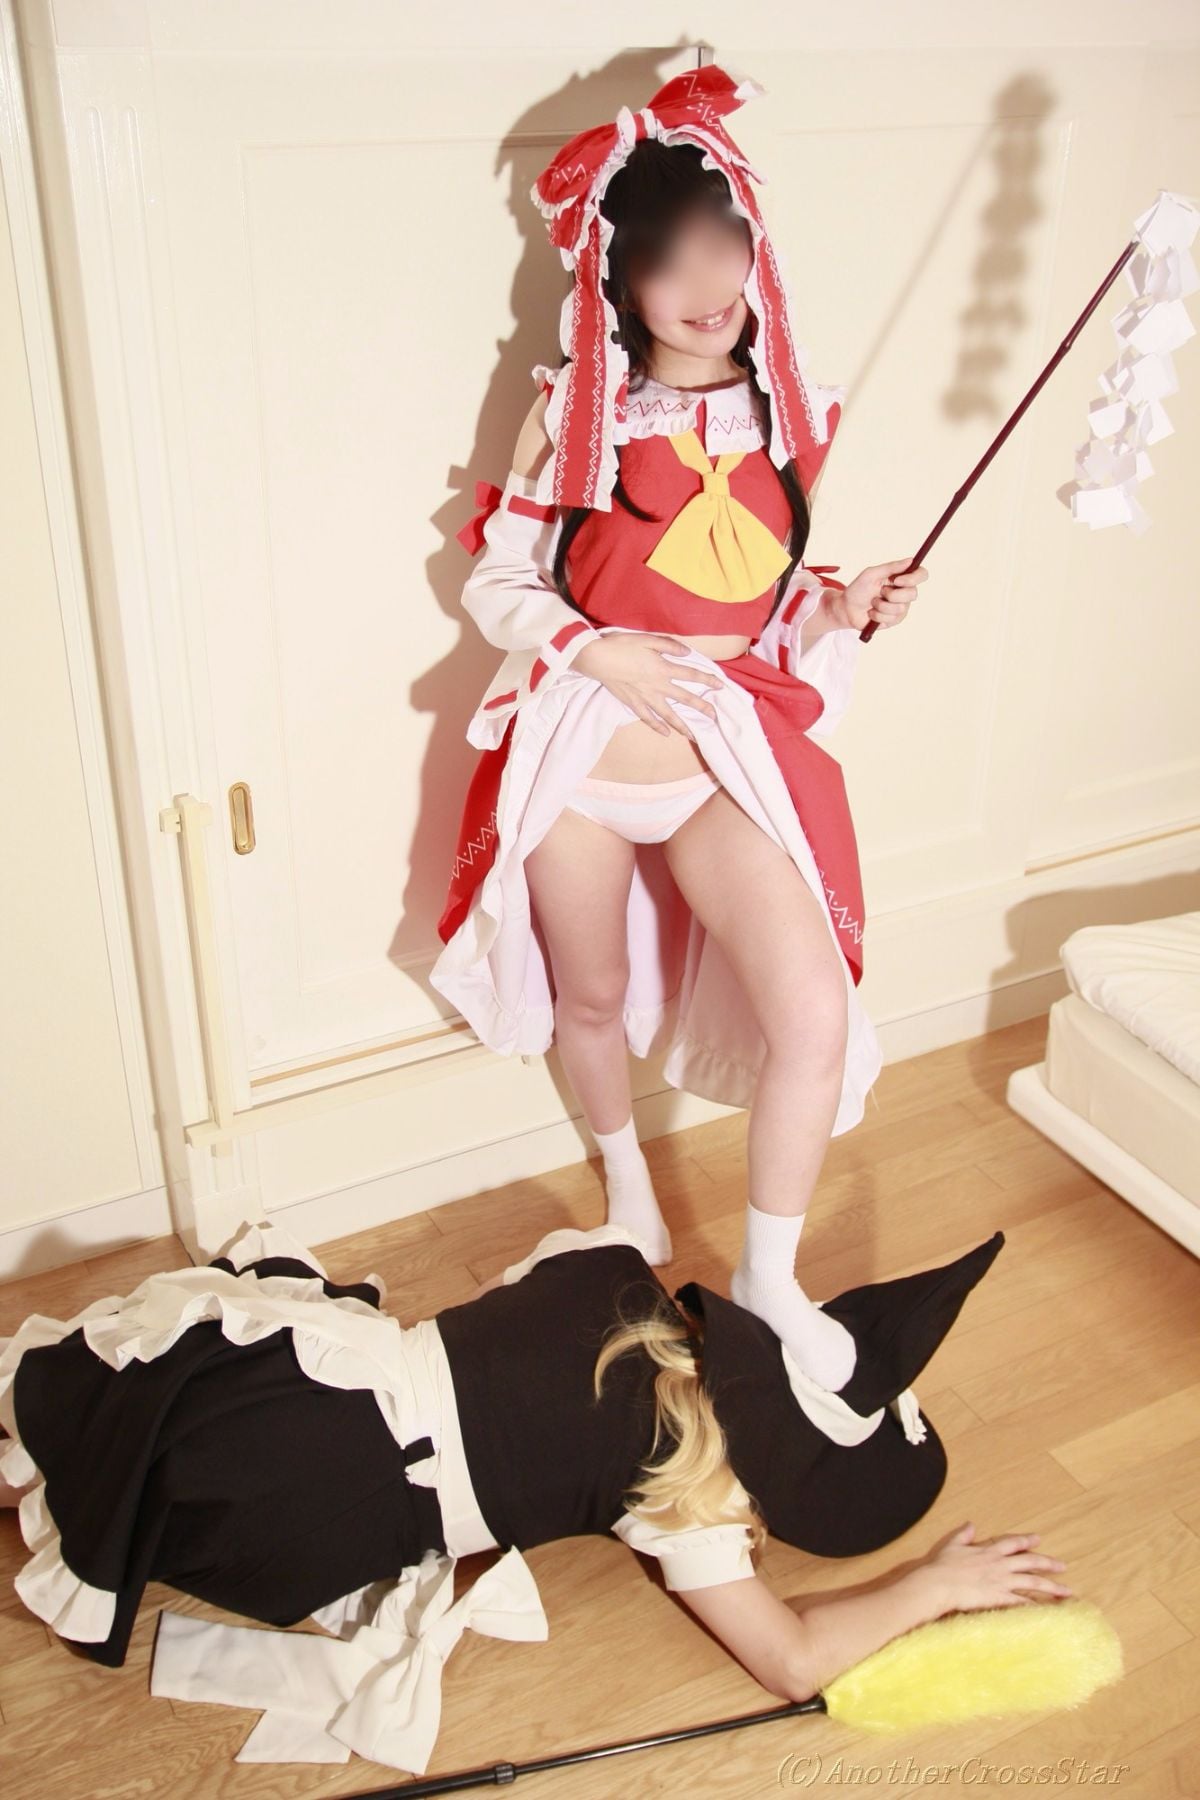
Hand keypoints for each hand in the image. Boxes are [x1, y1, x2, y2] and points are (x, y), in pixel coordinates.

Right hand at [573, 633, 724, 738]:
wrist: (598, 659)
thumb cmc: (622, 646)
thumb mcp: (647, 639)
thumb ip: (669, 646)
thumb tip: (687, 652)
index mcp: (663, 668)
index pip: (691, 674)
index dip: (707, 679)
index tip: (720, 686)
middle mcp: (657, 685)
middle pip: (684, 698)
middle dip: (701, 707)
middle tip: (713, 716)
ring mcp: (645, 697)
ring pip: (668, 714)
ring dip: (682, 725)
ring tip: (693, 735)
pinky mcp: (633, 703)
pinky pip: (648, 718)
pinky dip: (657, 726)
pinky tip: (666, 734)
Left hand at [829, 560, 927, 631]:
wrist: (847, 609)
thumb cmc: (858, 589)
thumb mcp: (871, 574)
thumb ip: (890, 567)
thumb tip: (910, 560)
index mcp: (901, 577)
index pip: (921, 574)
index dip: (914, 578)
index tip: (897, 580)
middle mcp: (904, 592)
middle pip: (913, 593)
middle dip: (893, 594)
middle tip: (880, 592)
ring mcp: (901, 607)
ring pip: (900, 607)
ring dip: (881, 605)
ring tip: (872, 603)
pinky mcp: (895, 620)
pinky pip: (892, 618)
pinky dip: (878, 615)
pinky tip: (872, 613)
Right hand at [918, 1521, 1071, 1617]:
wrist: (939, 1583)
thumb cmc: (943, 1565)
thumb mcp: (953, 1545)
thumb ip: (964, 1535)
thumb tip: (971, 1524)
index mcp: (989, 1551)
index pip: (1013, 1543)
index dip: (1027, 1541)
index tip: (1039, 1538)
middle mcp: (1000, 1564)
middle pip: (1030, 1562)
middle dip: (1048, 1563)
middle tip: (1063, 1566)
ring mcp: (1002, 1581)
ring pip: (1033, 1582)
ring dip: (1051, 1587)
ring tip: (1067, 1591)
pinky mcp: (1000, 1597)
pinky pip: (1022, 1603)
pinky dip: (1036, 1607)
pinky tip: (1047, 1611)